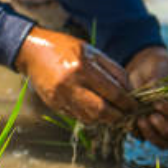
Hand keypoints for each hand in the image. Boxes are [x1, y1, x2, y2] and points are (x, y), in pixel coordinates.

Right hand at [15, 26, 138, 124]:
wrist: (33, 51)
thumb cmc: (66, 48)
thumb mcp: (92, 52)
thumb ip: (113, 70)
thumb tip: (129, 89)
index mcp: (84, 68)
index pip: (113, 93)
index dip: (127, 102)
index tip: (134, 106)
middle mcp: (71, 84)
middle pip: (102, 111)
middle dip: (118, 116)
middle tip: (126, 115)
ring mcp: (60, 97)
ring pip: (89, 118)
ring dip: (104, 119)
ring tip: (112, 113)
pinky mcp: (53, 104)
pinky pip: (77, 117)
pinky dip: (89, 117)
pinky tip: (95, 111)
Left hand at [125, 46, 167, 146]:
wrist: (144, 71)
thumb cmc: (159, 67)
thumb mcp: (162, 68)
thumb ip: (162, 80)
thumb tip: (157, 90)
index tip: (158, 103)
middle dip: (167, 130)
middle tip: (152, 117)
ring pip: (166, 143)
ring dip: (153, 135)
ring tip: (140, 120)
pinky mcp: (152, 131)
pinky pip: (148, 140)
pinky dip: (139, 134)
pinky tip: (131, 123)